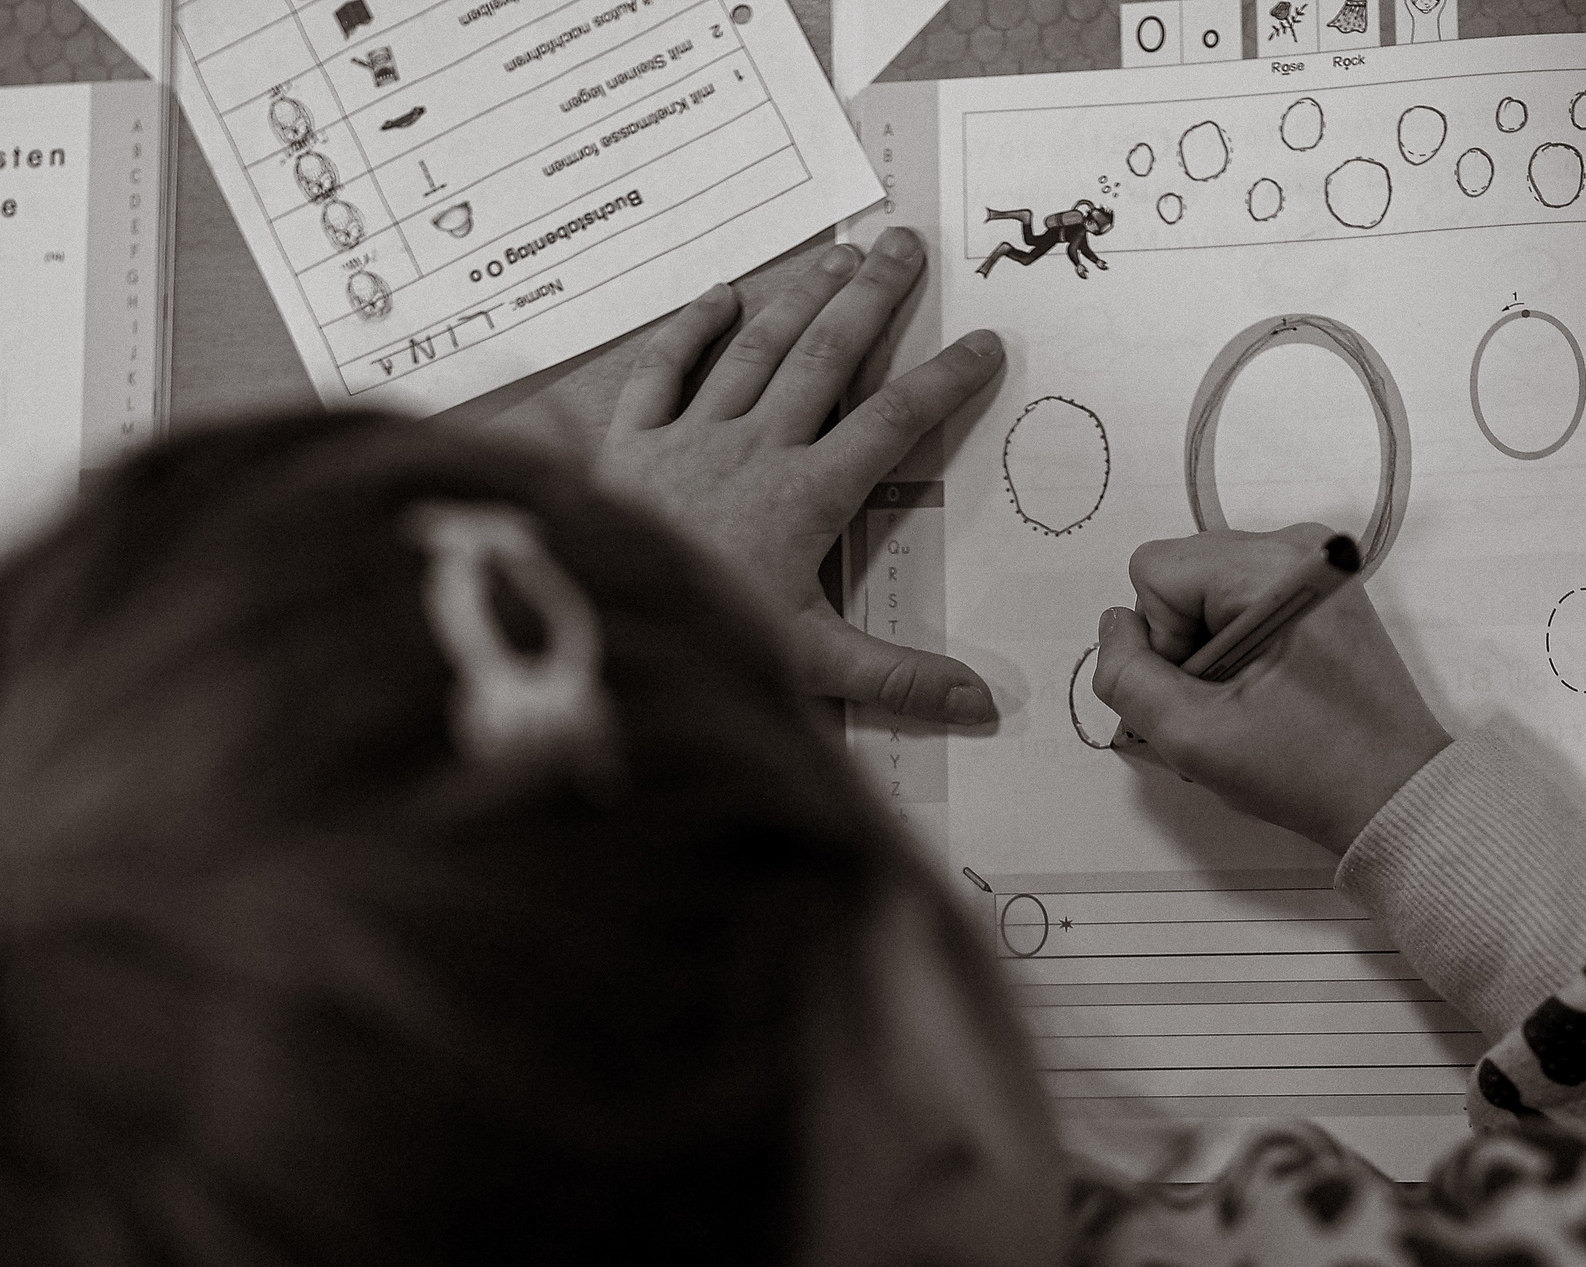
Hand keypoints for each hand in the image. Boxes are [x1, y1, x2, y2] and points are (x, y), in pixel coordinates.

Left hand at [593, 231, 1003, 722]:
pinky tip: (722, 294)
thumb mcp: (810, 666)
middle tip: (907, 244)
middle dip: (873, 299)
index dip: (944, 380)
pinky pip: (665, 369)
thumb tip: (979, 703)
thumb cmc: (707, 644)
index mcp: (807, 497)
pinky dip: (692, 328)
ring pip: (758, 348)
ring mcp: (692, 437)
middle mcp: (755, 449)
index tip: (983, 344)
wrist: (602, 624)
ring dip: (803, 296)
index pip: (894, 423)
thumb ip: (898, 678)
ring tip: (843, 255)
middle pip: (828, 357)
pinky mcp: (633, 442)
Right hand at [1092, 525, 1451, 854]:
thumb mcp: (1192, 736)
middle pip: (1180, 576)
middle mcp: (1296, 546)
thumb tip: (1114, 627)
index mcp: (1272, 566)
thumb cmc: (1304, 770)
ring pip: (1203, 592)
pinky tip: (1262, 690)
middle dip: (1182, 643)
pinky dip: (1233, 648)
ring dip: (1206, 651)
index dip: (1159, 639)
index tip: (1204, 690)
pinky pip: (1236, 603)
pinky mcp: (1318, 591)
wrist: (1392, 794)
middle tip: (1225, 702)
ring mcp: (1311, 565)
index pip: (1154, 571)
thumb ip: (1127, 675)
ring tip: (1245, 701)